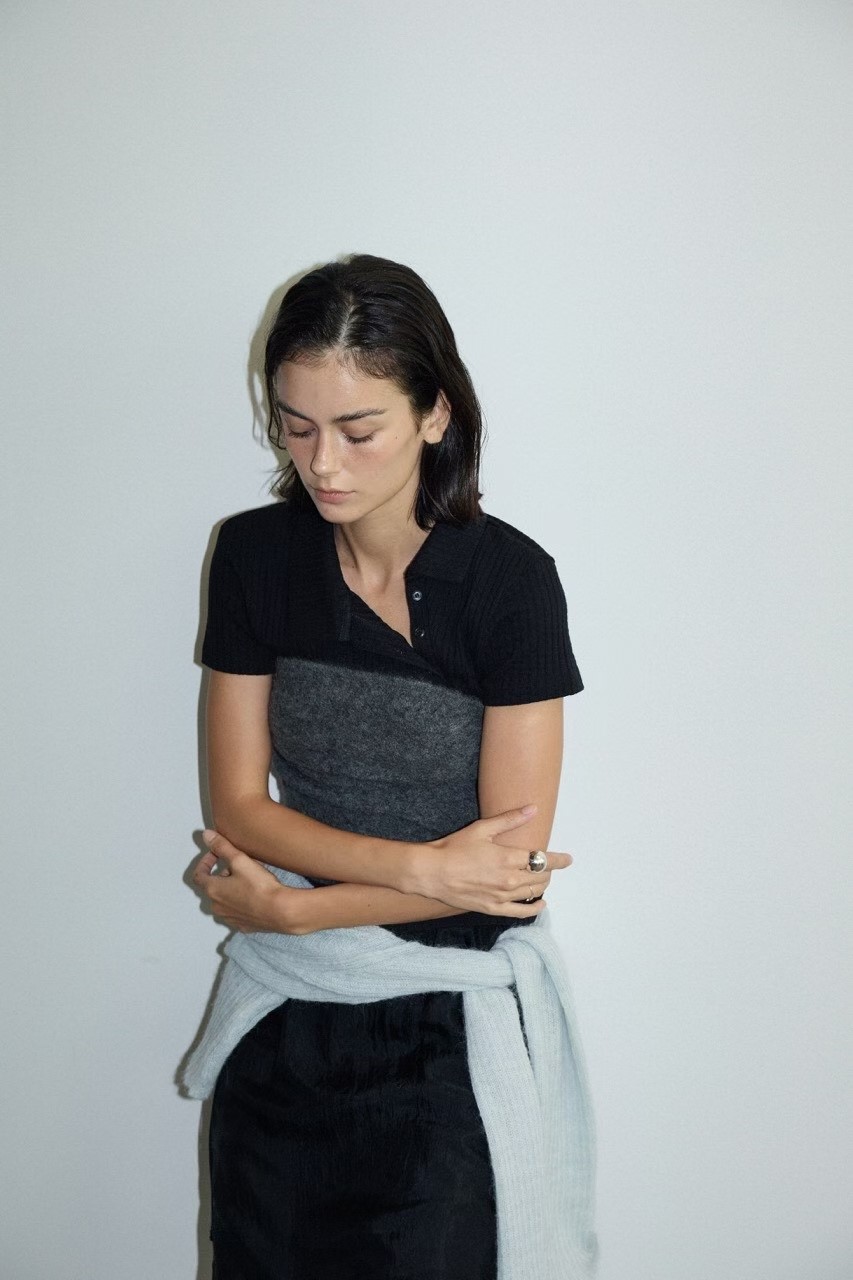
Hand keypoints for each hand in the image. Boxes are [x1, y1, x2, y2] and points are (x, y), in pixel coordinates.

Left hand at [192, 829, 302, 933]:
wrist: (281, 911)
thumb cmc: (259, 885)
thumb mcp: (240, 860)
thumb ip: (222, 847)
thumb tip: (206, 835)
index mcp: (213, 890)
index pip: (199, 875)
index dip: (205, 862)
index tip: (216, 854)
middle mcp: (217, 907)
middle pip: (213, 887)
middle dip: (223, 874)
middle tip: (239, 865)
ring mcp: (229, 918)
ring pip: (224, 900)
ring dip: (231, 889)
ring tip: (248, 879)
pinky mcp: (243, 926)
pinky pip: (237, 912)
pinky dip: (241, 903)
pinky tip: (255, 896)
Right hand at [410, 805, 572, 916]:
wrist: (431, 872)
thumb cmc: (454, 848)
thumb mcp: (482, 828)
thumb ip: (510, 820)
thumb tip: (533, 809)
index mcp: (508, 858)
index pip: (543, 860)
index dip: (558, 860)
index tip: (568, 859)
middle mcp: (509, 880)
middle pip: (540, 877)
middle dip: (548, 871)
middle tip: (549, 865)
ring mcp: (501, 897)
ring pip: (533, 893)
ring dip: (542, 885)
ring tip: (543, 879)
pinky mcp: (492, 908)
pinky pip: (520, 912)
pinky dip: (534, 908)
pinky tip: (540, 904)